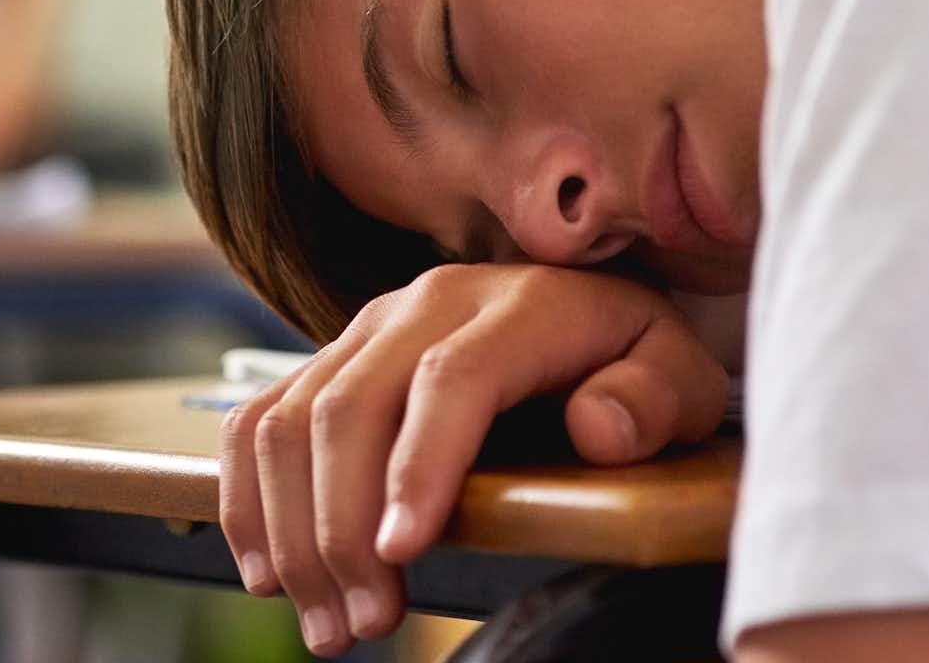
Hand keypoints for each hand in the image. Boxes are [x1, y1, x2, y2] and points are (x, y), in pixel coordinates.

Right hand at [219, 263, 731, 655]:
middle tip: (366, 623)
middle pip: (351, 406)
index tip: (402, 553)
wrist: (583, 312)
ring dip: (292, 531)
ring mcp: (366, 330)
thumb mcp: (679, 375)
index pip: (451, 379)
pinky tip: (271, 573)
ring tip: (329, 622)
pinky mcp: (327, 360)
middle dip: (342, 527)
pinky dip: (249, 500)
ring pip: (290, 419)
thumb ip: (655, 397)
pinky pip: (258, 422)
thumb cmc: (630, 361)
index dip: (418, 465)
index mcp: (518, 305)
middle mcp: (426, 305)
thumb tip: (600, 428)